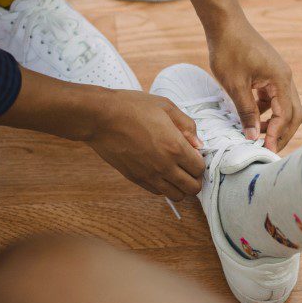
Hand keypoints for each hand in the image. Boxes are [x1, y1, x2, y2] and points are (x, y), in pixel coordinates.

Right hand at [86, 89, 205, 200]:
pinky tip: (161, 172)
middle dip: (195, 178)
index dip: (200, 162)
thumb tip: (198, 143)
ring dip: (181, 186)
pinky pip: (158, 192)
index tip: (194, 153)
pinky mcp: (136, 178)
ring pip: (177, 196)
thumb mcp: (165, 106)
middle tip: (189, 165)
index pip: (200, 168)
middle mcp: (164, 166)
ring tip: (177, 172)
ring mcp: (149, 175)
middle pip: (192, 188)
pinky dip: (165, 187)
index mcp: (175, 147)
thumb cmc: (132, 107)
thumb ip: (187, 125)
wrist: (101, 118)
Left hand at [207, 17, 301, 151]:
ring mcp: (278, 75)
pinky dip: (266, 111)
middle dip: (282, 133)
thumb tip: (253, 136)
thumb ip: (246, 112)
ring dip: (274, 123)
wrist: (224, 23)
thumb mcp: (235, 85)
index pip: (286, 115)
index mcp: (281, 80)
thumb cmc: (228, 50)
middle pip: (293, 113)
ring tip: (256, 137)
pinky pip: (273, 98)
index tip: (264, 150)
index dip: (276, 135)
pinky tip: (251, 118)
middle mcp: (285, 78)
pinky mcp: (269, 73)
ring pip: (284, 106)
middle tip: (267, 150)